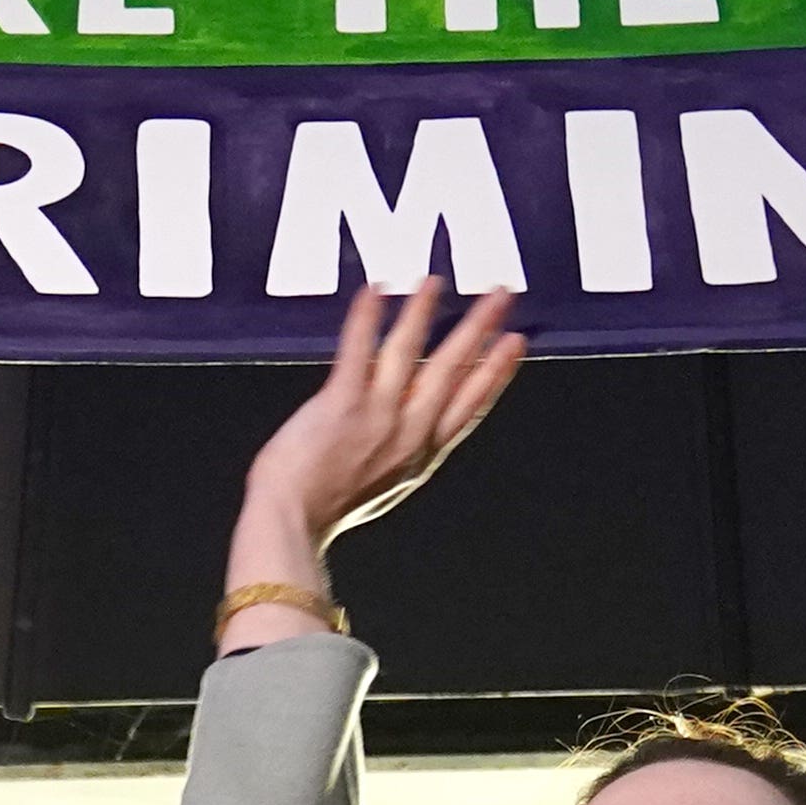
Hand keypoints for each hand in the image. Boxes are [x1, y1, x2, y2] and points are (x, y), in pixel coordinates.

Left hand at [221, 280, 530, 631]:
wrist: (291, 522)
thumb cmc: (324, 507)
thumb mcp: (381, 484)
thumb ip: (398, 449)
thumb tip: (405, 416)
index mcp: (421, 455)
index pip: (470, 406)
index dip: (495, 372)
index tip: (514, 344)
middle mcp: (409, 433)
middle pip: (453, 371)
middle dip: (480, 330)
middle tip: (501, 295)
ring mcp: (378, 416)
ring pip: (411, 354)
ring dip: (425, 313)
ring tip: (435, 281)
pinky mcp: (343, 403)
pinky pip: (360, 350)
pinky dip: (368, 319)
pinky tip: (377, 290)